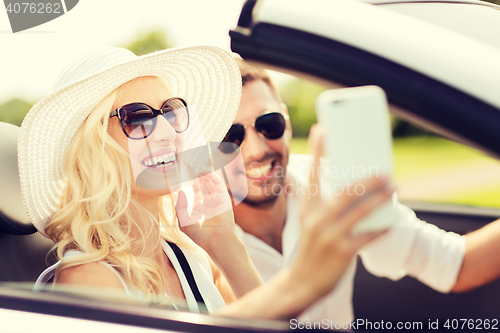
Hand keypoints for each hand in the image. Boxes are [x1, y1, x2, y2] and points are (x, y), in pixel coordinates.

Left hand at [176, 170, 235, 256]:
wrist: (217, 241)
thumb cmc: (200, 235)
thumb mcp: (184, 221)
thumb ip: (180, 206)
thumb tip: (180, 192)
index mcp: (199, 209)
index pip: (194, 193)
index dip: (189, 184)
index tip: (181, 175)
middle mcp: (208, 203)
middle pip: (202, 186)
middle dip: (196, 177)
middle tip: (188, 166)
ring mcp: (216, 200)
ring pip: (209, 183)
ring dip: (203, 174)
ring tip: (195, 165)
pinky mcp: (223, 198)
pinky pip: (218, 184)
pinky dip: (212, 176)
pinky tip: (204, 171)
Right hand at [292, 124, 393, 299]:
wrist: (301, 282)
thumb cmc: (310, 249)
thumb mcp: (308, 224)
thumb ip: (322, 206)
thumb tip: (348, 188)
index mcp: (307, 209)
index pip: (312, 175)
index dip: (317, 151)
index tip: (322, 129)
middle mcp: (316, 219)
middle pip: (345, 191)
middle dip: (368, 179)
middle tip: (385, 171)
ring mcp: (329, 235)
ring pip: (360, 210)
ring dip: (380, 197)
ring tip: (394, 188)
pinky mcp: (342, 252)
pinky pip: (368, 236)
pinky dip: (380, 228)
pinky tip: (390, 222)